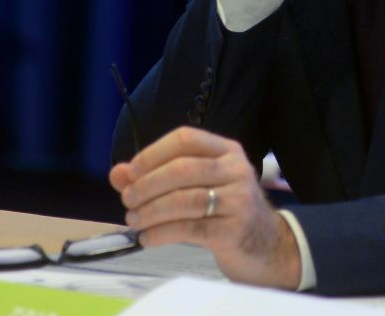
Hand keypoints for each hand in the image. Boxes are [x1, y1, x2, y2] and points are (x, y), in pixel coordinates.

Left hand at [108, 126, 300, 288]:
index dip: (153, 153)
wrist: (266, 244)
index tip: (130, 172)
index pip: (186, 139)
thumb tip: (118, 174)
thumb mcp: (197, 185)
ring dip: (150, 211)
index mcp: (227, 150)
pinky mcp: (234, 230)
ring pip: (185, 200)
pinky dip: (161, 233)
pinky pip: (190, 228)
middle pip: (183, 169)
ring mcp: (239, 200)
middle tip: (127, 200)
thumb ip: (156, 175)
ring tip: (134, 220)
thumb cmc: (225, 209)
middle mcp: (236, 170)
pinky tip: (148, 238)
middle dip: (147, 185)